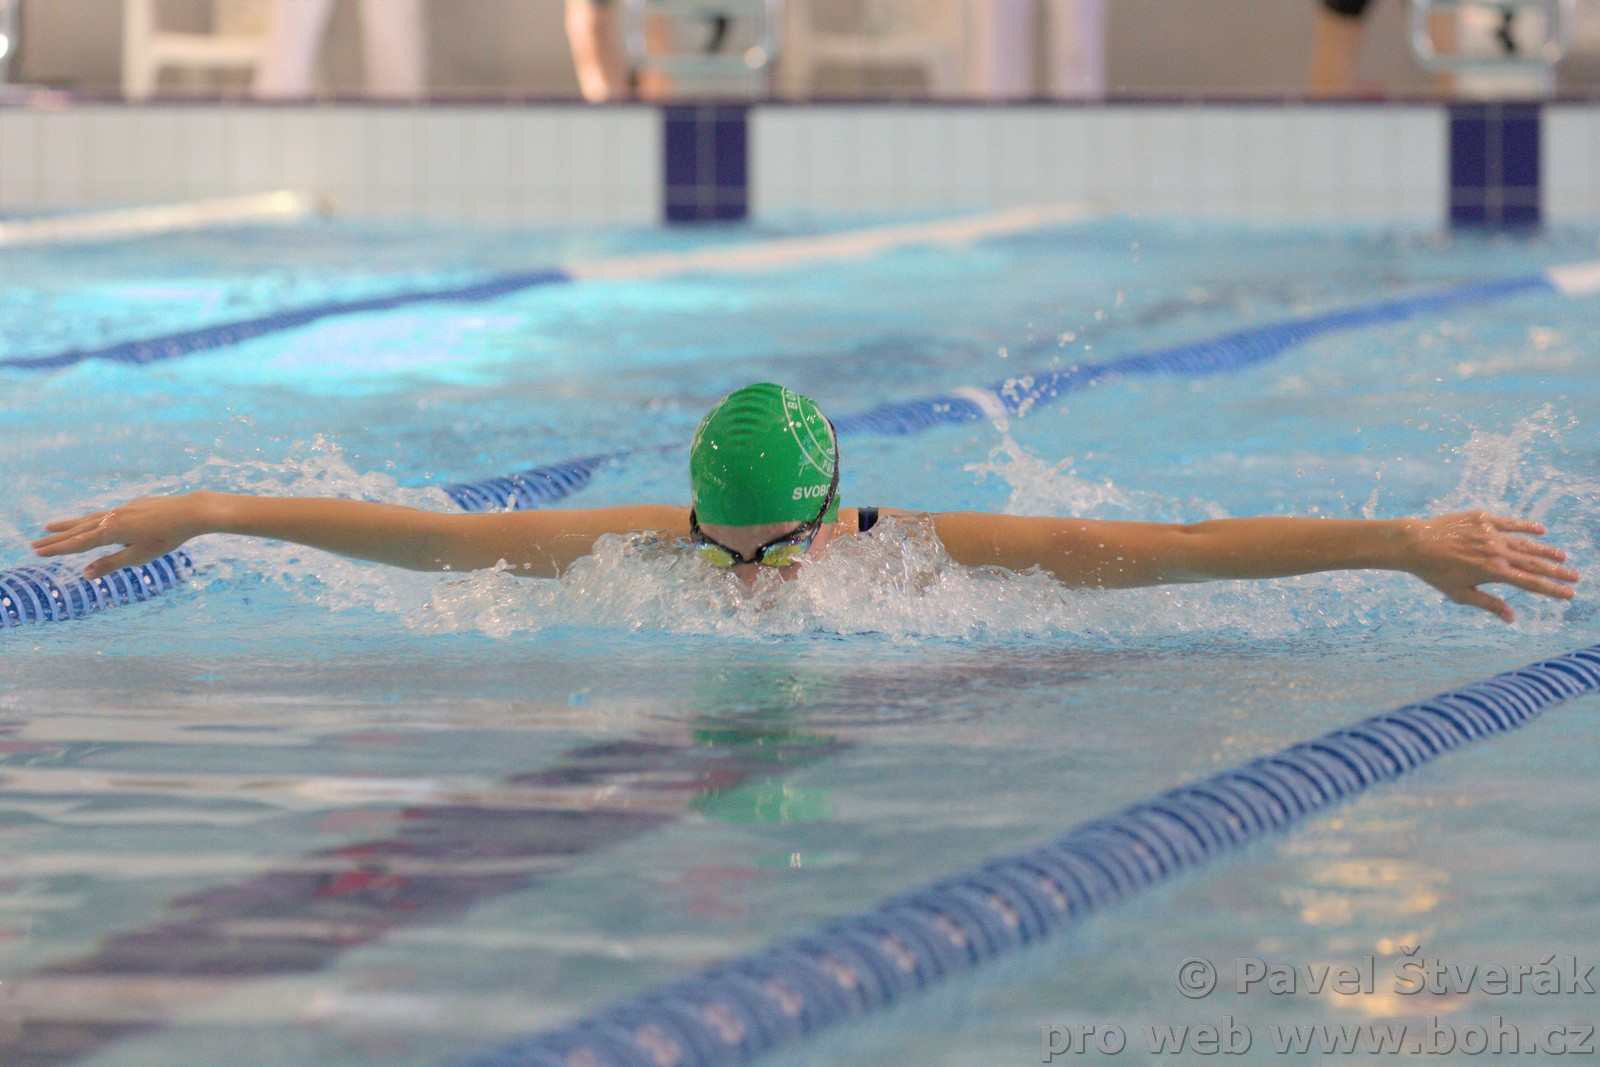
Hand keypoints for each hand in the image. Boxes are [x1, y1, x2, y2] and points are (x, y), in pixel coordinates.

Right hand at [30, 492, 217, 579]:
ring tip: (49, 527)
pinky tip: (89, 521)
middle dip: (56, 538)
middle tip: (33, 545)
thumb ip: (111, 564)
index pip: (78, 543)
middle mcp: (111, 518)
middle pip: (78, 530)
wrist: (189, 511)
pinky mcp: (132, 505)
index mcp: (110, 532)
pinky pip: (103, 513)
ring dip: (68, 525)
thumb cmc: (167, 537)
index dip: (57, 549)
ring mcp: (121, 510)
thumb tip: (85, 574)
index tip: (37, 553)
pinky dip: (88, 519)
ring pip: (88, 519)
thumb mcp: (139, 556)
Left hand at [1402, 511, 1578, 622]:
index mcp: (1494, 572)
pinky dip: (1526, 527)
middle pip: (1534, 563)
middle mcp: (1497, 552)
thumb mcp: (1460, 594)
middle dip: (1557, 571)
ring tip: (1563, 556)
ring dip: (1546, 550)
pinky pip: (1510, 523)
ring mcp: (1491, 534)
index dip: (1552, 589)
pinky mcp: (1482, 519)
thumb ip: (1489, 604)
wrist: (1415, 543)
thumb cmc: (1434, 573)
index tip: (1569, 594)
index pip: (1531, 583)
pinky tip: (1540, 531)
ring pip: (1525, 543)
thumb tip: (1512, 619)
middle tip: (1575, 576)